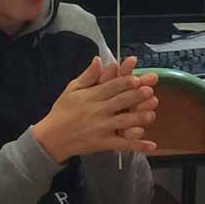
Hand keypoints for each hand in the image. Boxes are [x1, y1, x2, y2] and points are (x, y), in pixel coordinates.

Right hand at [33, 56, 158, 162]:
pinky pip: (123, 144)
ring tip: (152, 114)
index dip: (124, 82)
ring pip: (124, 122)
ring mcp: (102, 128)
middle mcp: (98, 111)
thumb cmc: (62, 110)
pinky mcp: (104, 143)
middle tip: (149, 91)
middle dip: (136, 96)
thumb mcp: (71, 89)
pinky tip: (152, 145)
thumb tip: (98, 59)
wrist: (52, 138)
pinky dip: (138, 145)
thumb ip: (88, 75)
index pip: (111, 87)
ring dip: (139, 118)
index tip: (137, 78)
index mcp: (92, 96)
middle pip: (121, 102)